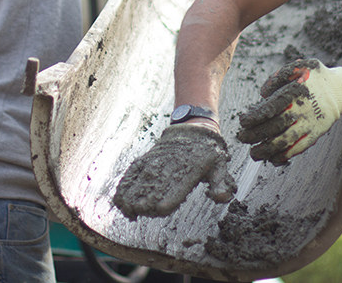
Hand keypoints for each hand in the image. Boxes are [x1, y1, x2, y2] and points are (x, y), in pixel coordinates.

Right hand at [113, 123, 236, 219]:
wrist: (193, 129)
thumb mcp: (220, 166)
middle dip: (146, 198)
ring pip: (141, 178)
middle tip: (139, 212)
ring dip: (131, 194)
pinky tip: (119, 198)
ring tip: (125, 210)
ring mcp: (157, 160)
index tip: (160, 209)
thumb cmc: (208, 153)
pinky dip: (125, 184)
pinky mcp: (148, 158)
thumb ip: (221, 184)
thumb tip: (221, 198)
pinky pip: (133, 171)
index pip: (177, 186)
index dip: (168, 198)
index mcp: (191, 169)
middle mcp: (171, 164)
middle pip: (156, 183)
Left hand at [237, 59, 341, 164]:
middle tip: (242, 137)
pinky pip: (299, 148)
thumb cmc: (315, 77)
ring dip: (267, 149)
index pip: (272, 107)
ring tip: (253, 153)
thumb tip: (263, 93)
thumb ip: (279, 76)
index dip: (256, 116)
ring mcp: (310, 124)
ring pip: (286, 141)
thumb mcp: (299, 67)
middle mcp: (302, 110)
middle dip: (256, 134)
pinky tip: (272, 159)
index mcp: (296, 92)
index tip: (243, 121)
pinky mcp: (316, 134)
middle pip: (276, 126)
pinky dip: (285, 155)